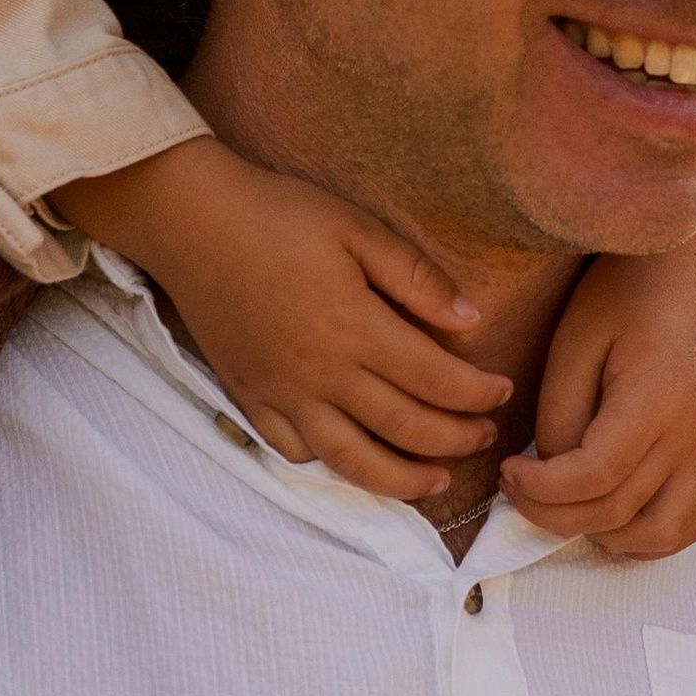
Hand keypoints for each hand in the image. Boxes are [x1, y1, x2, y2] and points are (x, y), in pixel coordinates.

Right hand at [56, 136, 510, 494]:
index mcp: (354, 327)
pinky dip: (332, 465)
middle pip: (404, 427)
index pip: (435, 379)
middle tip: (484, 436)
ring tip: (436, 481)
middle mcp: (322, 373)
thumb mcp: (355, 227)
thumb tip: (471, 321)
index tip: (503, 391)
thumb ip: (414, 277)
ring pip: (353, 459)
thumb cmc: (278, 214)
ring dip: (402, 479)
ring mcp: (282, 393)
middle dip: (455, 439)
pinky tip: (356, 460)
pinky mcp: (250, 398)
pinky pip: (296, 452)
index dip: (477, 392)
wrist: (192, 221)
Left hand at [501, 231, 695, 560]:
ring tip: (561, 509)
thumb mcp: (573, 344)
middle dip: (553, 513)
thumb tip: (552, 472)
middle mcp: (688, 436)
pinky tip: (610, 521)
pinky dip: (650, 538)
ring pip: (661, 532)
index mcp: (654, 402)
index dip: (543, 489)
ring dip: (604, 536)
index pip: (597, 475)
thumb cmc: (619, 296)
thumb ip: (560, 414)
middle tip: (513, 487)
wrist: (676, 272)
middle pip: (619, 510)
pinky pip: (689, 521)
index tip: (506, 472)